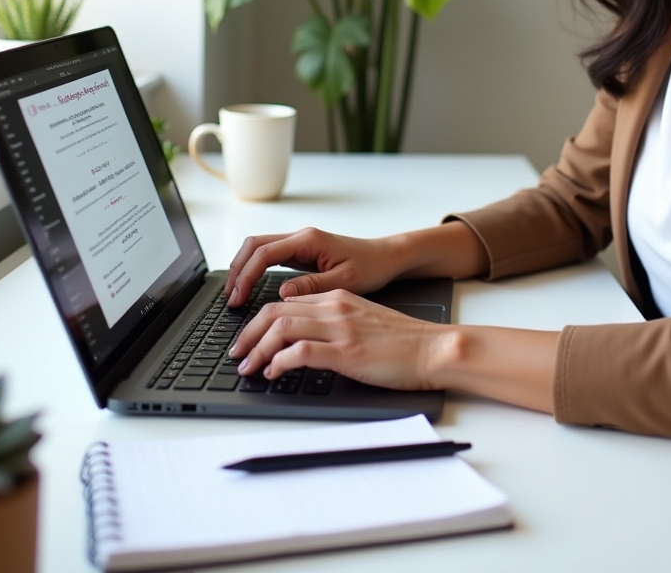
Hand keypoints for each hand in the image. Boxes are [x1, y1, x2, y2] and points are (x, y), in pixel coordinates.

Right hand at [223, 229, 401, 305]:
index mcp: (309, 240)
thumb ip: (313, 286)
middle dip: (237, 270)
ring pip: (259, 248)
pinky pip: (270, 255)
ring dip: (243, 268)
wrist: (386, 257)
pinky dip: (254, 268)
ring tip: (235, 294)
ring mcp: (300, 243)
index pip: (264, 253)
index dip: (246, 276)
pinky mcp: (301, 252)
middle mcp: (301, 237)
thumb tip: (282, 293)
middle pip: (255, 245)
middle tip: (230, 298)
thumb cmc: (371, 267)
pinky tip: (250, 286)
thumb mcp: (345, 280)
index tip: (238, 298)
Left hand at [230, 289, 446, 390]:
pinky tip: (274, 373)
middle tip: (237, 354)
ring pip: (281, 327)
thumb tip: (303, 340)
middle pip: (274, 311)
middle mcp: (335, 307)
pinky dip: (280, 362)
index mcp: (338, 298)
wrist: (433, 348)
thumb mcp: (364, 321)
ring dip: (257, 349)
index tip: (247, 340)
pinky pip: (301, 352)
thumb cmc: (403, 342)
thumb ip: (335, 322)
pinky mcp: (347, 351)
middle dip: (248, 334)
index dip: (258, 321)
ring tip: (248, 367)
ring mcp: (340, 328)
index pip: (285, 301)